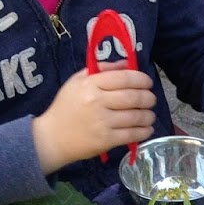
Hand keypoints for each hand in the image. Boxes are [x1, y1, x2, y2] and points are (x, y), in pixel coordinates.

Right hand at [32, 67, 155, 170]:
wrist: (52, 137)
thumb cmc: (65, 107)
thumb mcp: (77, 82)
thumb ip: (101, 71)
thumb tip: (126, 64)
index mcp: (91, 85)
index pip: (124, 78)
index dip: (141, 79)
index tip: (147, 82)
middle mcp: (97, 102)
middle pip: (133, 97)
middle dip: (148, 98)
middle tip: (151, 99)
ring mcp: (103, 122)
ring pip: (136, 116)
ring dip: (148, 115)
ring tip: (150, 115)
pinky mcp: (106, 140)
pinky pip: (132, 134)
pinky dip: (144, 131)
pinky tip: (147, 129)